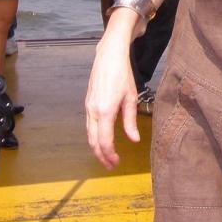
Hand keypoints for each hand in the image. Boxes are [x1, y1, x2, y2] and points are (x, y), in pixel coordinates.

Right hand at [85, 35, 139, 168]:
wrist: (109, 56)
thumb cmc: (122, 74)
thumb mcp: (131, 98)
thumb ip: (130, 121)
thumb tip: (133, 139)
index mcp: (105, 112)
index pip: (104, 142)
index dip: (110, 155)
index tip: (116, 162)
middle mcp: (93, 111)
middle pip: (93, 141)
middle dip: (101, 156)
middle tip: (110, 165)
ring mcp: (88, 107)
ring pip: (89, 134)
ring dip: (96, 147)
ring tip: (106, 156)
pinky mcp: (87, 103)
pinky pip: (89, 125)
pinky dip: (94, 136)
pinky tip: (102, 139)